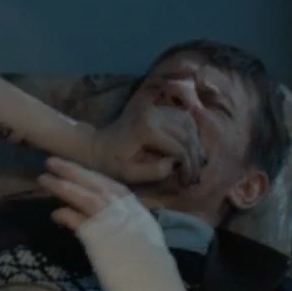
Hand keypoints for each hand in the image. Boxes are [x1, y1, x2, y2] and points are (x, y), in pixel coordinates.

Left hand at [39, 157, 193, 290]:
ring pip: (84, 196)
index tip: (78, 169)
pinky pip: (77, 220)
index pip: (114, 186)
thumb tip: (116, 224)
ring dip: (63, 185)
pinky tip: (54, 213)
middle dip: (73, 171)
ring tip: (44, 177)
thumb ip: (131, 228)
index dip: (93, 176)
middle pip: (96, 185)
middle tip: (52, 161)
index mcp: (140, 212)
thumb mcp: (148, 243)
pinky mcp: (99, 240)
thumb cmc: (155, 278)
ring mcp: (113, 224)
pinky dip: (64, 214)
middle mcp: (127, 212)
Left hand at [87, 81, 207, 186]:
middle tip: (193, 176)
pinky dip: (190, 132)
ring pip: (188, 123)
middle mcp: (153, 113)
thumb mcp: (130, 174)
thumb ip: (155, 171)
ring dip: (195, 143)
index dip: (188, 166)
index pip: (179, 147)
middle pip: (186, 134)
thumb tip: (176, 163)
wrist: (97, 145)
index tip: (186, 182)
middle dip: (194, 157)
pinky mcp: (156, 107)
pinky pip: (182, 117)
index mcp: (146, 128)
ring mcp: (155, 107)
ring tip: (193, 163)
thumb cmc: (110, 163)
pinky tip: (189, 148)